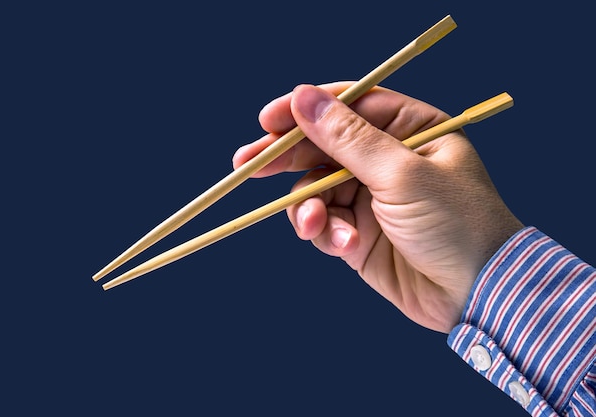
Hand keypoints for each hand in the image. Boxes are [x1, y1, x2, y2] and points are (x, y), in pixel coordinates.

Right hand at [233, 83, 522, 332]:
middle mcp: (386, 158)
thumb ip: (347, 138)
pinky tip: (340, 244)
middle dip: (285, 157)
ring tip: (313, 225)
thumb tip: (302, 98)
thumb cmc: (456, 223)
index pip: (348, 105)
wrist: (477, 295)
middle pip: (322, 145)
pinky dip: (322, 232)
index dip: (306, 109)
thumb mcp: (401, 174)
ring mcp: (369, 196)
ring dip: (306, 206)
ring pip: (314, 188)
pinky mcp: (357, 232)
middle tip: (246, 164)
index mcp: (409, 129)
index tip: (268, 120)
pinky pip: (323, 223)